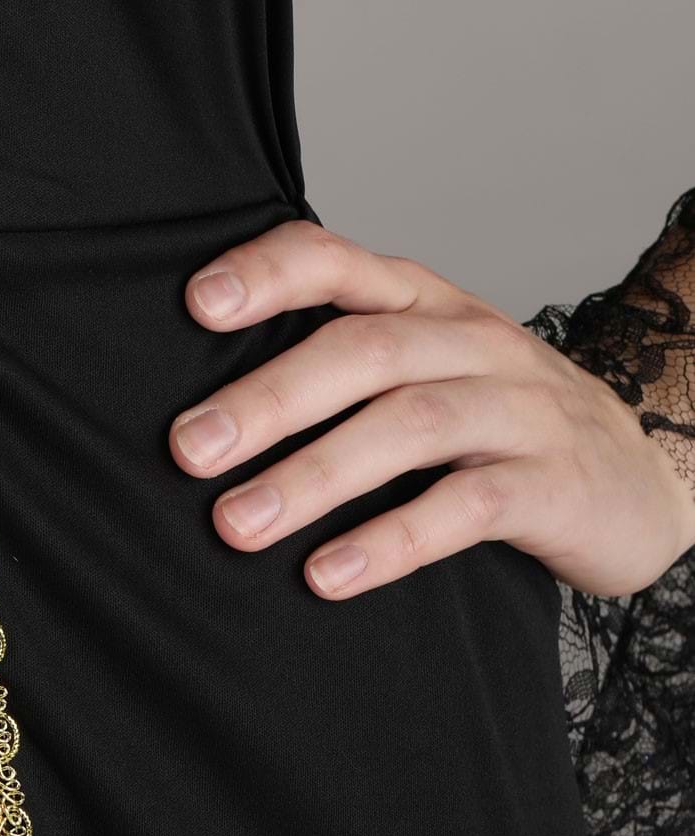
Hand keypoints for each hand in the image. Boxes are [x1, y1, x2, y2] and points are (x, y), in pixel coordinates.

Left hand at [168, 219, 694, 601]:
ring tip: (236, 524)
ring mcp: (517, 407)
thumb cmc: (499, 415)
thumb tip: (207, 398)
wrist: (647, 472)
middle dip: (268, 399)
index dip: (267, 273)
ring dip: (312, 476)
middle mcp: (469, 338)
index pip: (337, 261)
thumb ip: (343, 357)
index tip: (196, 303)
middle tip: (188, 448)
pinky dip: (391, 540)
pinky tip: (328, 574)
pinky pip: (466, 506)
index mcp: (423, 298)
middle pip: (361, 350)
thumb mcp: (428, 362)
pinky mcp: (554, 484)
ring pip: (406, 425)